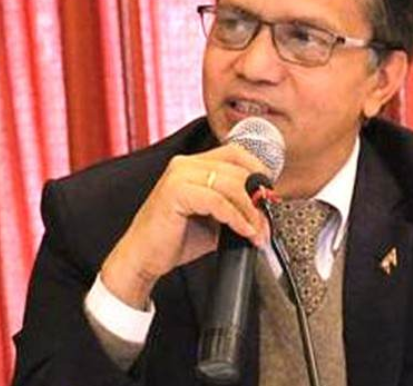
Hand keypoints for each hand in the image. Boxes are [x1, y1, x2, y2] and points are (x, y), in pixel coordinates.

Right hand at [100, 144, 269, 308]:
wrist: (142, 258)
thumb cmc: (174, 239)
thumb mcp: (213, 219)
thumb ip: (234, 208)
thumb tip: (263, 212)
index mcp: (193, 164)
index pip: (236, 153)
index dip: (258, 171)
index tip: (270, 195)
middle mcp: (185, 164)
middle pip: (237, 170)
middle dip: (257, 200)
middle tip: (266, 225)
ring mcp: (179, 176)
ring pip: (230, 185)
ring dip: (250, 212)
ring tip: (257, 233)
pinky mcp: (175, 192)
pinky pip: (217, 201)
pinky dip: (236, 218)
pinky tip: (244, 231)